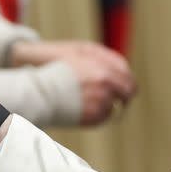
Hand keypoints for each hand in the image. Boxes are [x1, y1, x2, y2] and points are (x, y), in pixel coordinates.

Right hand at [11, 40, 136, 124]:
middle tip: (122, 100)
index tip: (127, 88)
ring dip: (108, 104)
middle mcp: (105, 87)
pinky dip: (99, 114)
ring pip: (115, 106)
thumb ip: (106, 60)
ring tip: (90, 101)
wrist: (40, 90)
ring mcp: (100, 102)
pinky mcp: (93, 117)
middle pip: (127, 94)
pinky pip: (105, 117)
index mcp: (104, 71)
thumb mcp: (82, 54)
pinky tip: (86, 109)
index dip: (129, 84)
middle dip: (125, 97)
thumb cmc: (58, 69)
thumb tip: (125, 69)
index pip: (129, 79)